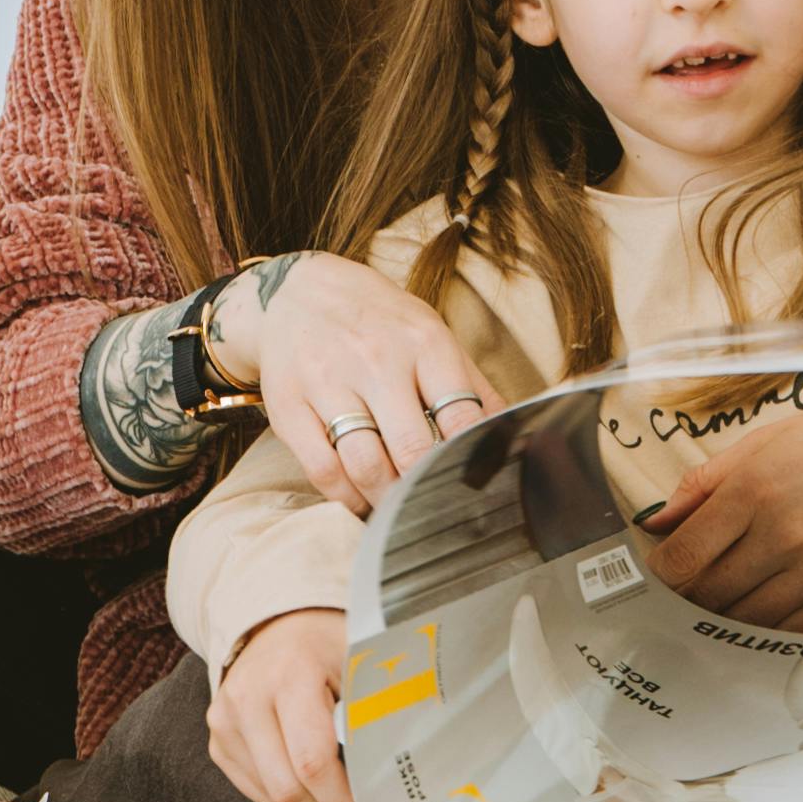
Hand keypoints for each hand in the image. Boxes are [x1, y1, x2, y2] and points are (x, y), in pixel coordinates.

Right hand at [207, 610, 356, 801]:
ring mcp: (225, 723)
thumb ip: (374, 711)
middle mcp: (247, 698)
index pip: (312, 760)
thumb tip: (400, 777)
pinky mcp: (218, 742)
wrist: (274, 626)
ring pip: (270, 798)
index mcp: (290, 675)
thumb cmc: (327, 645)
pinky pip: (256, 792)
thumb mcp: (359, 662)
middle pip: (288, 788)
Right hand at [219, 256, 493, 520]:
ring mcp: (328, 383)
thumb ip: (471, 385)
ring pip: (366, 466)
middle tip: (436, 510)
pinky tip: (360, 499)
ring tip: (398, 510)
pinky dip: (347, 498)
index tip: (479, 487)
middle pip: (412, 449)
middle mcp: (376, 360)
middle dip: (427, 490)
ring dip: (387, 501)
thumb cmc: (377, 320)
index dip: (473, 460)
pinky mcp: (289, 407)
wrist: (295, 290)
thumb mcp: (430, 333)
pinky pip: (323, 471)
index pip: (460, 416)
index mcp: (424, 342)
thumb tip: (513, 435)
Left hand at [641, 367, 802, 629]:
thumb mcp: (770, 439)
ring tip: (724, 600)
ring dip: (725, 617)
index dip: (660, 575)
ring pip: (747, 622)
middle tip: (685, 592)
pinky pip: (794, 632)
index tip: (660, 573)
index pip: (681, 560)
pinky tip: (767, 608)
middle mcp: (785, 534)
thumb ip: (707, 482)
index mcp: (755, 489)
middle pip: (708, 597)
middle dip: (688, 599)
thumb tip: (658, 520)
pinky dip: (771, 626)